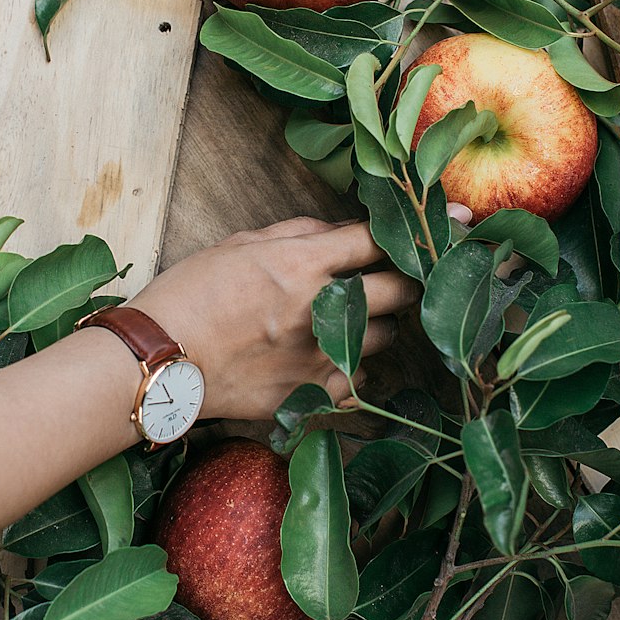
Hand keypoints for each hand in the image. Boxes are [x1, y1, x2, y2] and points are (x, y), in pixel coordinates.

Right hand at [129, 217, 419, 420]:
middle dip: (408, 280)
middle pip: (400, 291)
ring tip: (343, 321)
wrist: (156, 360)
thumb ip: (300, 233)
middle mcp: (321, 310)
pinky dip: (351, 367)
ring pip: (384, 338)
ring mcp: (320, 358)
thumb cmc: (190, 293)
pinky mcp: (311, 397)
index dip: (422, 228)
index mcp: (302, 264)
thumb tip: (343, 232)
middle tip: (399, 279)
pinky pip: (358, 382)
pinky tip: (327, 358)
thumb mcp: (241, 244)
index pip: (378, 240)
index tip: (463, 222)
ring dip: (375, 325)